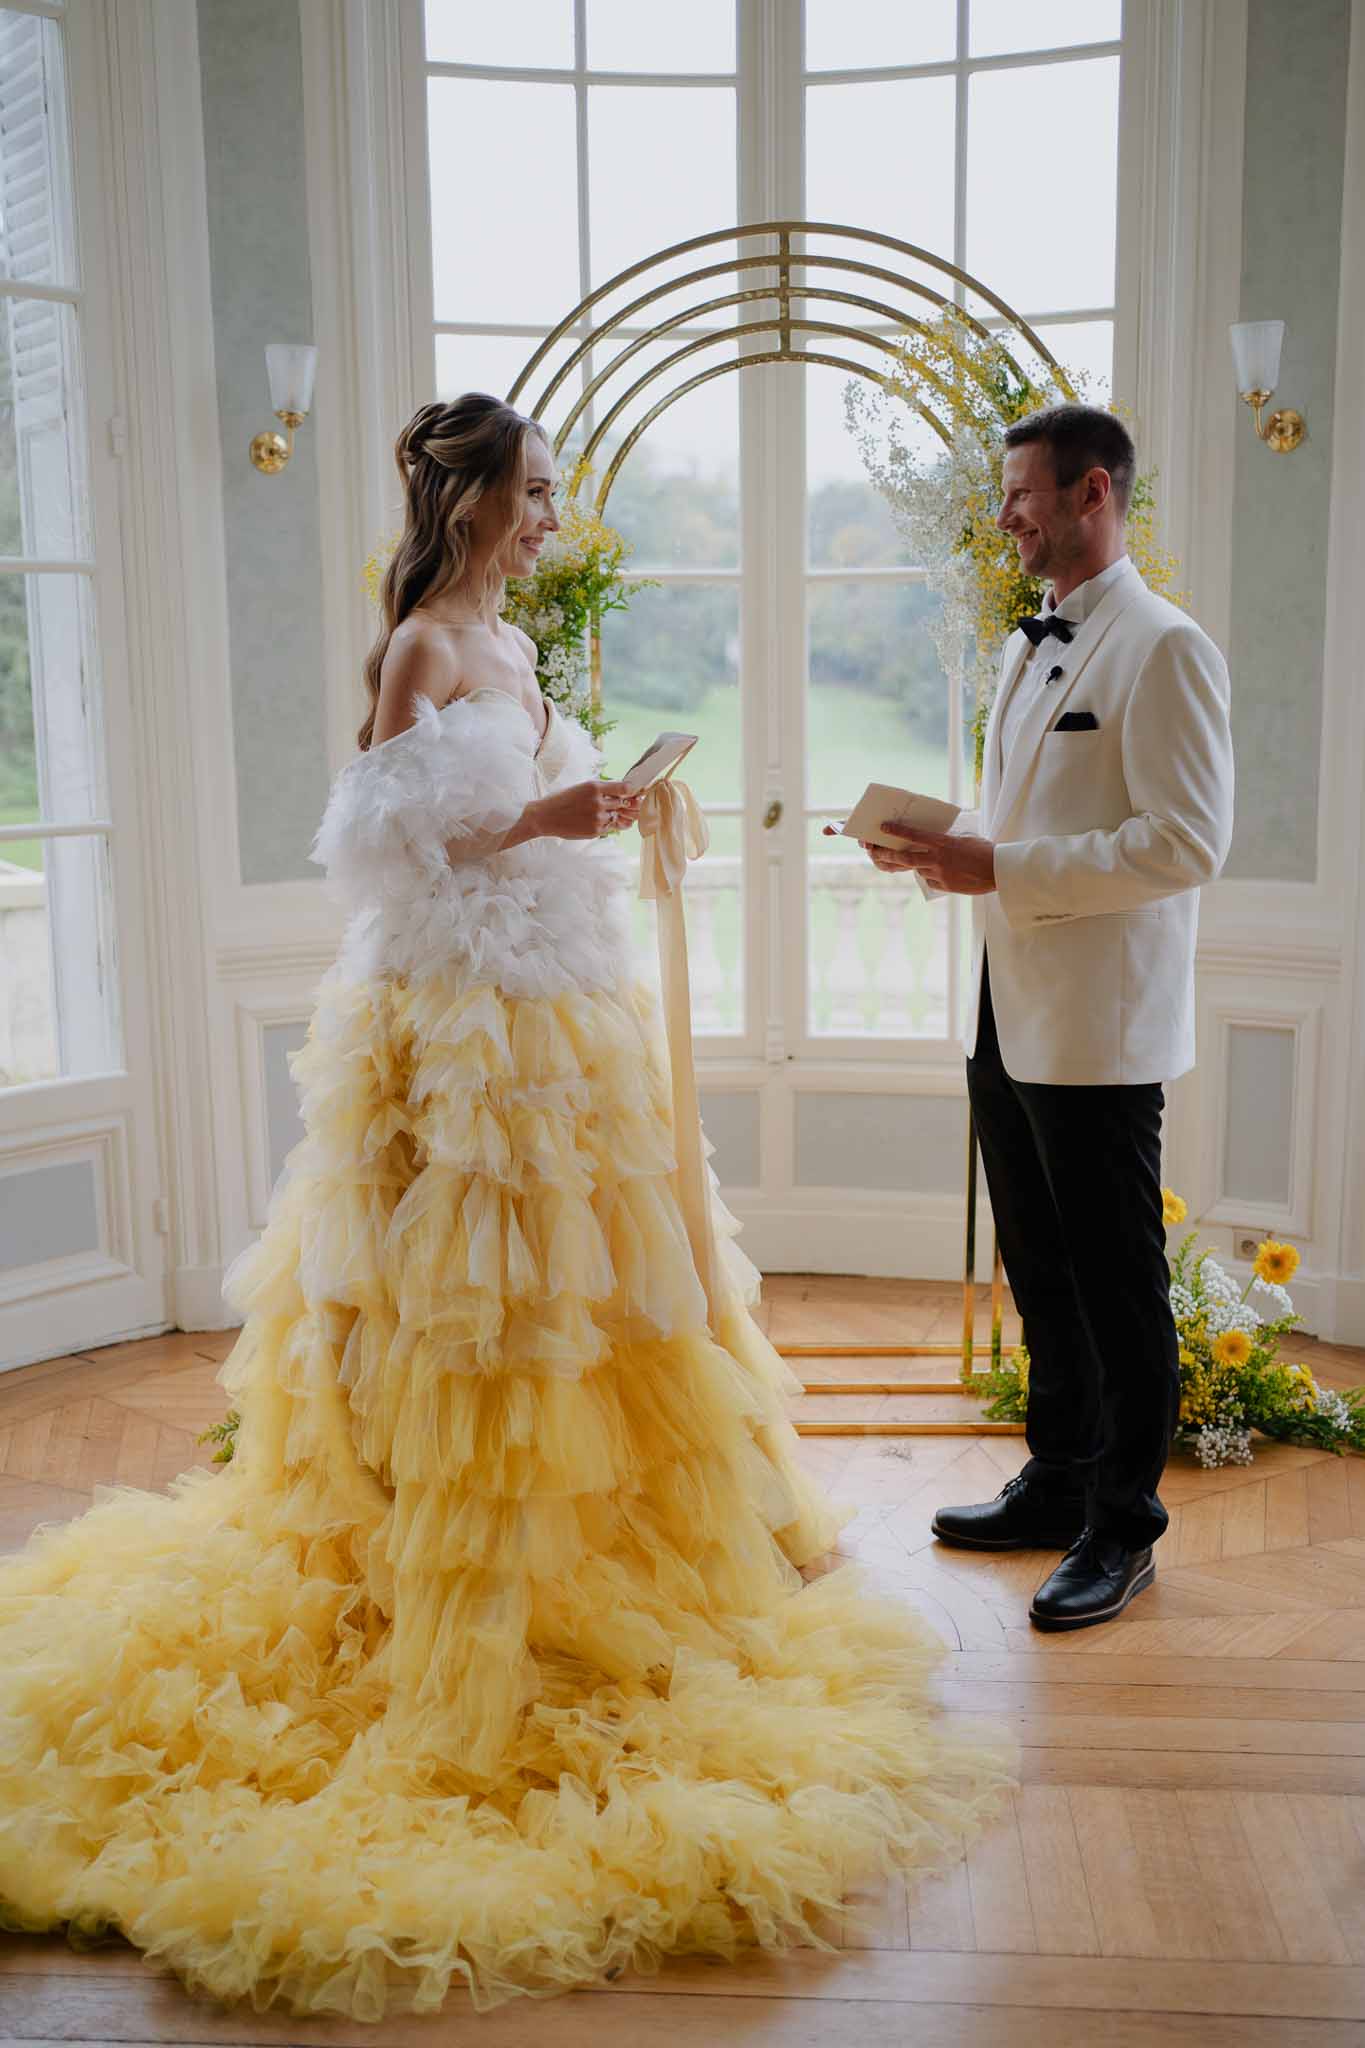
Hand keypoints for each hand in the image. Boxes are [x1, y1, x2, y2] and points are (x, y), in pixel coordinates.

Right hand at [531, 779, 644, 840]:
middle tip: (615, 805)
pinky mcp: (595, 831)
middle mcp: (598, 802)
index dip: (631, 791)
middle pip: (623, 803)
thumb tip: (626, 792)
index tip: (631, 793)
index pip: (625, 788)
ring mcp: (597, 818)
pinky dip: (606, 825)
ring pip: (616, 816)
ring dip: (613, 816)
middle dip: (622, 805)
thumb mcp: (582, 788)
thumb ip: (603, 790)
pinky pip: (609, 828)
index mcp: (594, 787)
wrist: (544, 817)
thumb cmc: (563, 800)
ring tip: (596, 813)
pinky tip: (593, 821)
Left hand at [863, 821, 997, 894]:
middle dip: (887, 855)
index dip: (896, 831)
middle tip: (875, 852)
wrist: (998, 871)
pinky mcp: (944, 886)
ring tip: (922, 862)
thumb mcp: (964, 838)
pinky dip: (931, 877)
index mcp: (943, 842)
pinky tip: (943, 874)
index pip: (913, 835)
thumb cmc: (984, 851)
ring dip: (915, 865)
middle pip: (904, 858)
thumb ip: (945, 841)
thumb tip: (932, 842)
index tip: (883, 828)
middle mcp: (937, 858)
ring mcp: (939, 874)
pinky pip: (930, 881)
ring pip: (917, 870)